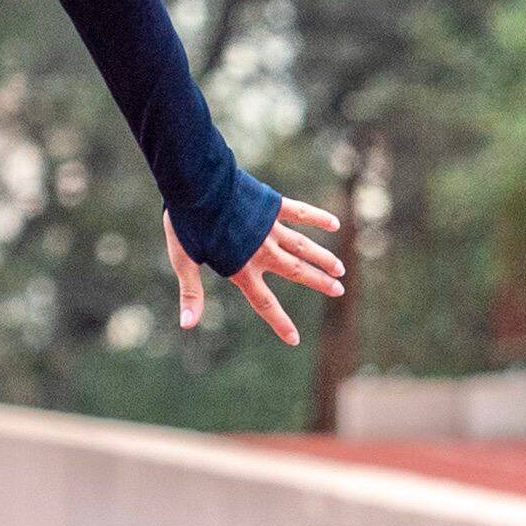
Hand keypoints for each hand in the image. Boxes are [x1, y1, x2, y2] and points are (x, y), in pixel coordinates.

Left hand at [166, 194, 348, 345]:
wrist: (195, 185)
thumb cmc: (186, 224)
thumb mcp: (184, 261)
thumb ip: (192, 293)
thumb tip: (186, 326)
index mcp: (241, 268)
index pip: (264, 303)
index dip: (279, 323)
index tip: (295, 340)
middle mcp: (262, 252)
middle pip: (297, 272)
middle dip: (320, 283)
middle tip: (339, 290)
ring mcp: (270, 228)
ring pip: (304, 247)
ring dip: (323, 258)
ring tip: (340, 268)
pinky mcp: (272, 206)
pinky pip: (301, 213)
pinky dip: (318, 218)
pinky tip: (334, 224)